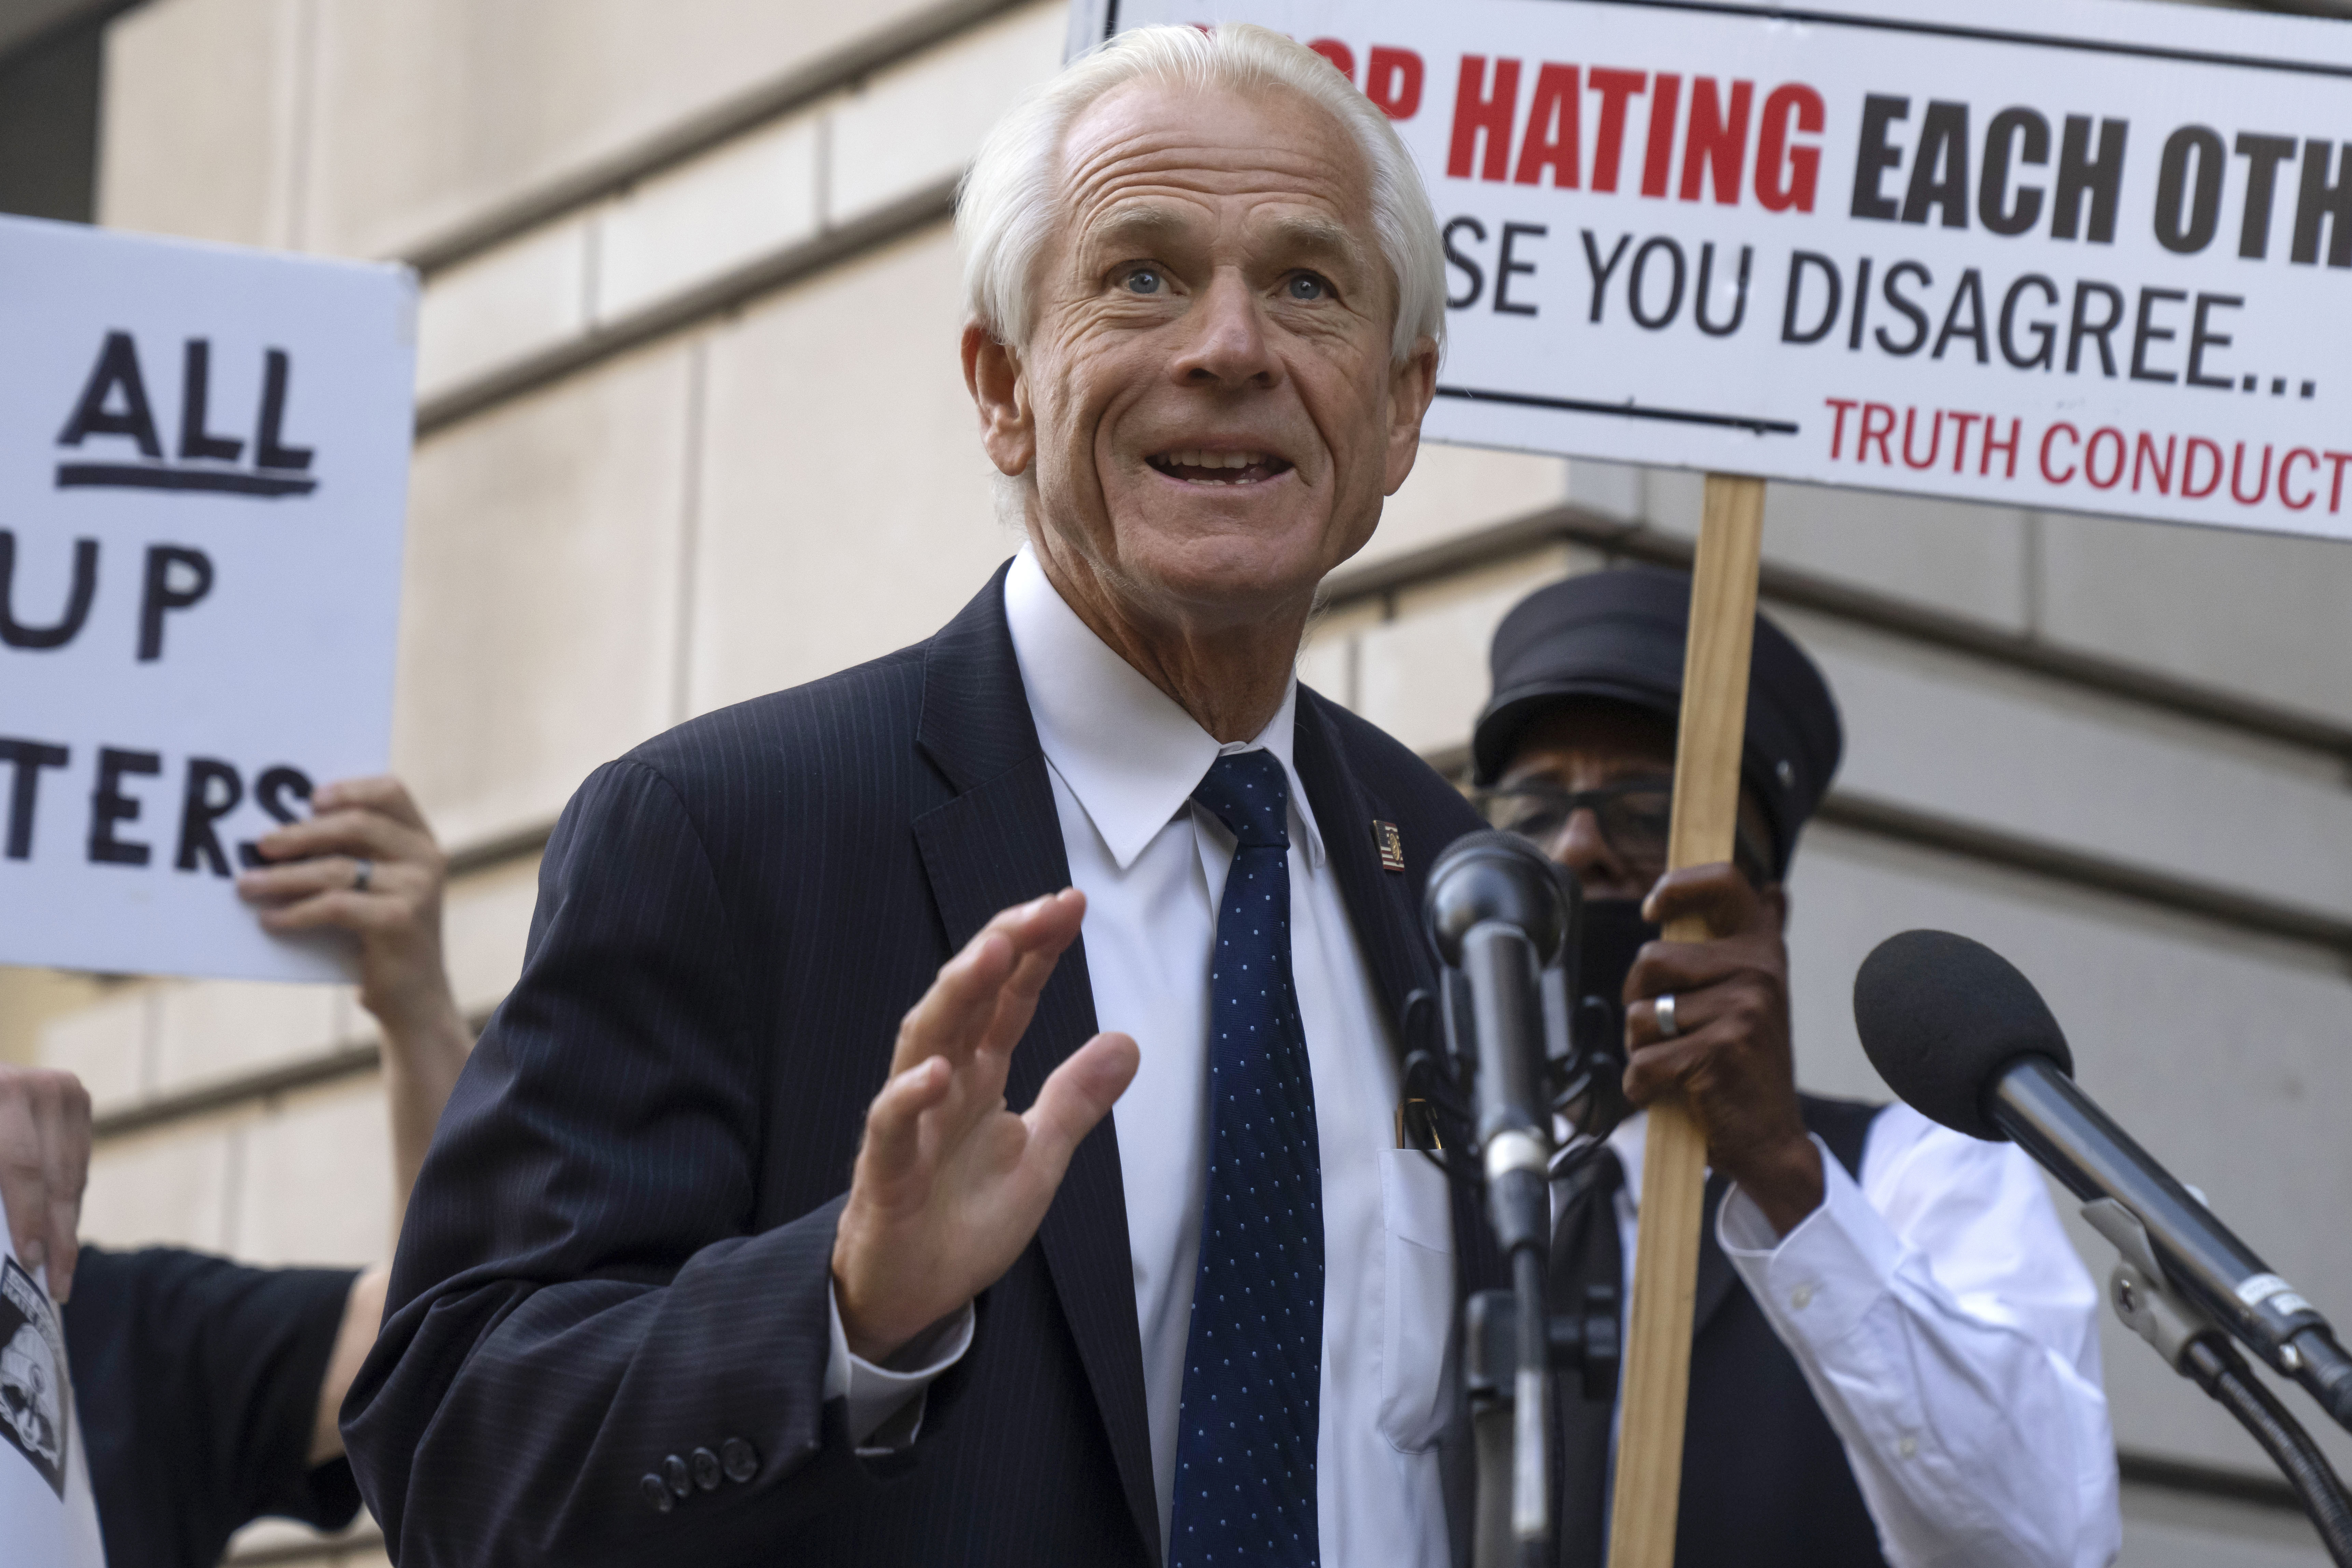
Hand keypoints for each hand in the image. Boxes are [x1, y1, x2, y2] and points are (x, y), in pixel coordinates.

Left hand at [0, 1068, 91, 1301]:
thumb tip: (10, 1248)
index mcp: (0, 1093)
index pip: (22, 1168)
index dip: (28, 1219)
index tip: (29, 1263)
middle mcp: (38, 1087)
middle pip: (56, 1176)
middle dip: (57, 1236)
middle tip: (58, 1284)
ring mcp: (64, 1090)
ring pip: (73, 1173)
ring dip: (65, 1224)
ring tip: (60, 1268)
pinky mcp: (78, 1098)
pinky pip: (79, 1161)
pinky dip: (66, 1199)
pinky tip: (58, 1230)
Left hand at [236, 776, 460, 1041]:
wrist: (413, 996)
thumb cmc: (378, 936)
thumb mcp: (373, 886)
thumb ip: (349, 855)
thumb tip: (274, 834)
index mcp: (420, 840)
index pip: (392, 791)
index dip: (350, 789)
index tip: (309, 799)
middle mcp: (426, 858)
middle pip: (358, 824)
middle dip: (302, 833)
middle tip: (261, 845)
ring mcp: (418, 889)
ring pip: (339, 868)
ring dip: (284, 877)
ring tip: (247, 886)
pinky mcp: (401, 921)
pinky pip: (336, 906)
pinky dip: (296, 912)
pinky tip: (270, 920)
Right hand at [832, 889, 1139, 1361]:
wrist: (910, 1294)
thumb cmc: (962, 1220)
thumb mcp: (1040, 1157)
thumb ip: (1076, 1100)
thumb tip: (1127, 1040)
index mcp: (977, 1076)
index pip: (1007, 1000)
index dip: (1036, 952)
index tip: (1071, 904)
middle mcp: (940, 1086)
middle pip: (965, 1002)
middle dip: (1001, 948)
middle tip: (1042, 908)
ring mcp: (909, 1125)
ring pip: (922, 1044)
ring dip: (955, 997)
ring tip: (993, 953)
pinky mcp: (886, 1175)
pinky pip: (891, 1127)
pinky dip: (909, 1096)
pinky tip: (939, 1071)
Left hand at [1622, 864, 1822, 1234]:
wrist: (1771, 1142)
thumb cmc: (1744, 1068)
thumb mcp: (1755, 999)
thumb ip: (1749, 948)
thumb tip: (1774, 890)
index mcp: (1762, 952)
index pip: (1724, 883)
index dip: (1677, 886)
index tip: (1654, 910)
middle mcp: (1758, 973)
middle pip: (1650, 960)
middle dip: (1641, 1001)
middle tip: (1671, 1033)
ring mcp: (1741, 1010)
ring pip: (1640, 1015)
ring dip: (1642, 1048)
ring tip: (1679, 1066)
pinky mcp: (1718, 1051)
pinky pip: (1642, 1062)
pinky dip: (1642, 1087)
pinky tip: (1673, 1094)